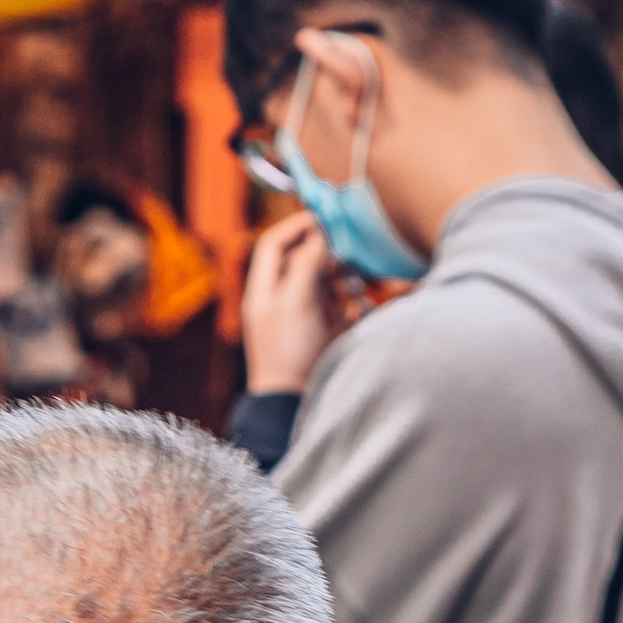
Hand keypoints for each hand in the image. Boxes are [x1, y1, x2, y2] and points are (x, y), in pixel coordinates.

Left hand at [239, 214, 349, 397]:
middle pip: (305, 260)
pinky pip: (343, 307)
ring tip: (354, 291)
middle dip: (329, 257)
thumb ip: (307, 262)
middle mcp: (282, 299)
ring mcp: (305, 317)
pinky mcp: (325, 333)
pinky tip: (359, 312)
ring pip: (328, 282)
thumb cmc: (288, 351)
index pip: (274, 243)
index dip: (297, 225)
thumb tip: (320, 235)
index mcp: (264, 289)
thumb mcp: (295, 300)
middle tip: (347, 260)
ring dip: (345, 281)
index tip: (324, 218)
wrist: (293, 404)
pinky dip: (353, 305)